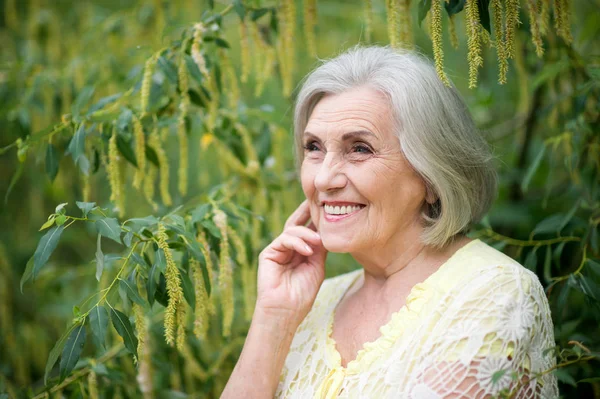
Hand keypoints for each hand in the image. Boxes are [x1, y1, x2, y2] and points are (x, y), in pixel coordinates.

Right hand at [255, 200, 327, 325]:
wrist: (287, 311)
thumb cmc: (302, 293)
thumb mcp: (317, 266)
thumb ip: (320, 248)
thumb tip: (328, 229)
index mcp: (300, 250)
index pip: (307, 229)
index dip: (316, 218)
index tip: (329, 206)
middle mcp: (288, 247)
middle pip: (296, 223)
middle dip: (306, 211)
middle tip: (318, 200)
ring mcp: (277, 249)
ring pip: (291, 230)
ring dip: (307, 233)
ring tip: (319, 241)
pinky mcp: (268, 253)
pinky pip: (283, 239)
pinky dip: (297, 242)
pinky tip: (307, 250)